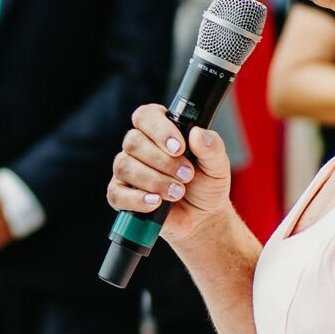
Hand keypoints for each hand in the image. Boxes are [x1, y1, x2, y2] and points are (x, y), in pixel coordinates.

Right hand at [108, 106, 232, 244]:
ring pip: (124, 166)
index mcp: (160, 131)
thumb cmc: (207, 185)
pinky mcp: (121, 194)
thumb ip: (212, 147)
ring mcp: (127, 170)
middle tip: (186, 175)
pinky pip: (116, 193)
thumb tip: (197, 133)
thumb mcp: (217, 165)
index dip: (158, 129)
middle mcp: (139, 147)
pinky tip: (156, 202)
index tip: (179, 147)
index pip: (145, 116)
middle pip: (133, 142)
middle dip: (162, 162)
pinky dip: (137, 199)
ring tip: (178, 192)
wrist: (203, 217)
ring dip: (154, 181)